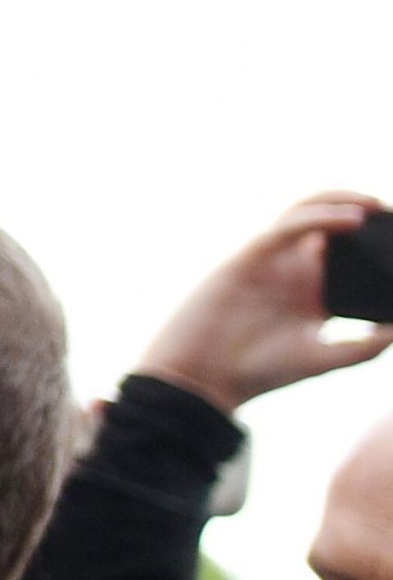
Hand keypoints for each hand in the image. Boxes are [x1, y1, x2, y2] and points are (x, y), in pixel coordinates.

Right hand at [139, 197, 392, 415]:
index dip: (375, 245)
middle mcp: (291, 271)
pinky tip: (353, 220)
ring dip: (341, 201)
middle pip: (328, 226)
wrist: (204, 378)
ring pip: (307, 214)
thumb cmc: (257, 372)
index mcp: (311, 294)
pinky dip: (321, 217)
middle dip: (361, 212)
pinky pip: (288, 226)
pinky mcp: (250, 256)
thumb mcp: (323, 358)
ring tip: (375, 205)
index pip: (347, 257)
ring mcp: (270, 261)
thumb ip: (365, 346)